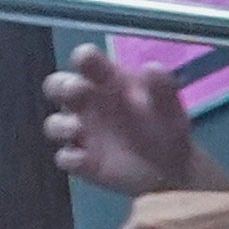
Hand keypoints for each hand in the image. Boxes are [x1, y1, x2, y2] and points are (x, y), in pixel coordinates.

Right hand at [42, 50, 211, 198]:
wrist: (172, 171)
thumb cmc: (166, 127)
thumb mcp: (170, 108)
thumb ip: (163, 88)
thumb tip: (152, 67)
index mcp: (108, 82)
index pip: (87, 62)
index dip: (83, 58)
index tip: (86, 59)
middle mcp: (88, 103)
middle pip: (58, 86)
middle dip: (60, 86)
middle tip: (76, 89)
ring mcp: (81, 132)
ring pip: (55, 124)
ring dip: (60, 125)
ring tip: (77, 128)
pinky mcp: (82, 161)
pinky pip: (65, 158)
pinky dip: (70, 158)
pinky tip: (83, 160)